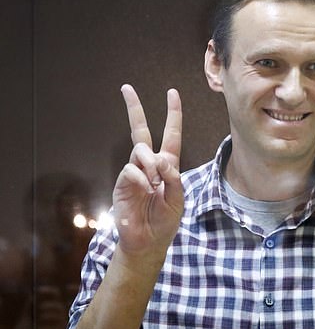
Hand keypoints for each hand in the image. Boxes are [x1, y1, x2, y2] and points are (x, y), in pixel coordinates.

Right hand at [112, 84, 183, 259]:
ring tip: (155, 181)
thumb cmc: (165, 220)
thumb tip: (160, 159)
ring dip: (150, 162)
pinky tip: (146, 188)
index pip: (170, 135)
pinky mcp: (122, 183)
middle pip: (141, 131)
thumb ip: (173, 177)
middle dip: (135, 109)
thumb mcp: (178, 198)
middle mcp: (149, 165)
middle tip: (127, 88)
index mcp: (167, 166)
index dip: (173, 115)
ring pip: (140, 150)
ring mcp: (134, 172)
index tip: (172, 93)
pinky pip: (131, 170)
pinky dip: (141, 177)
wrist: (148, 241)